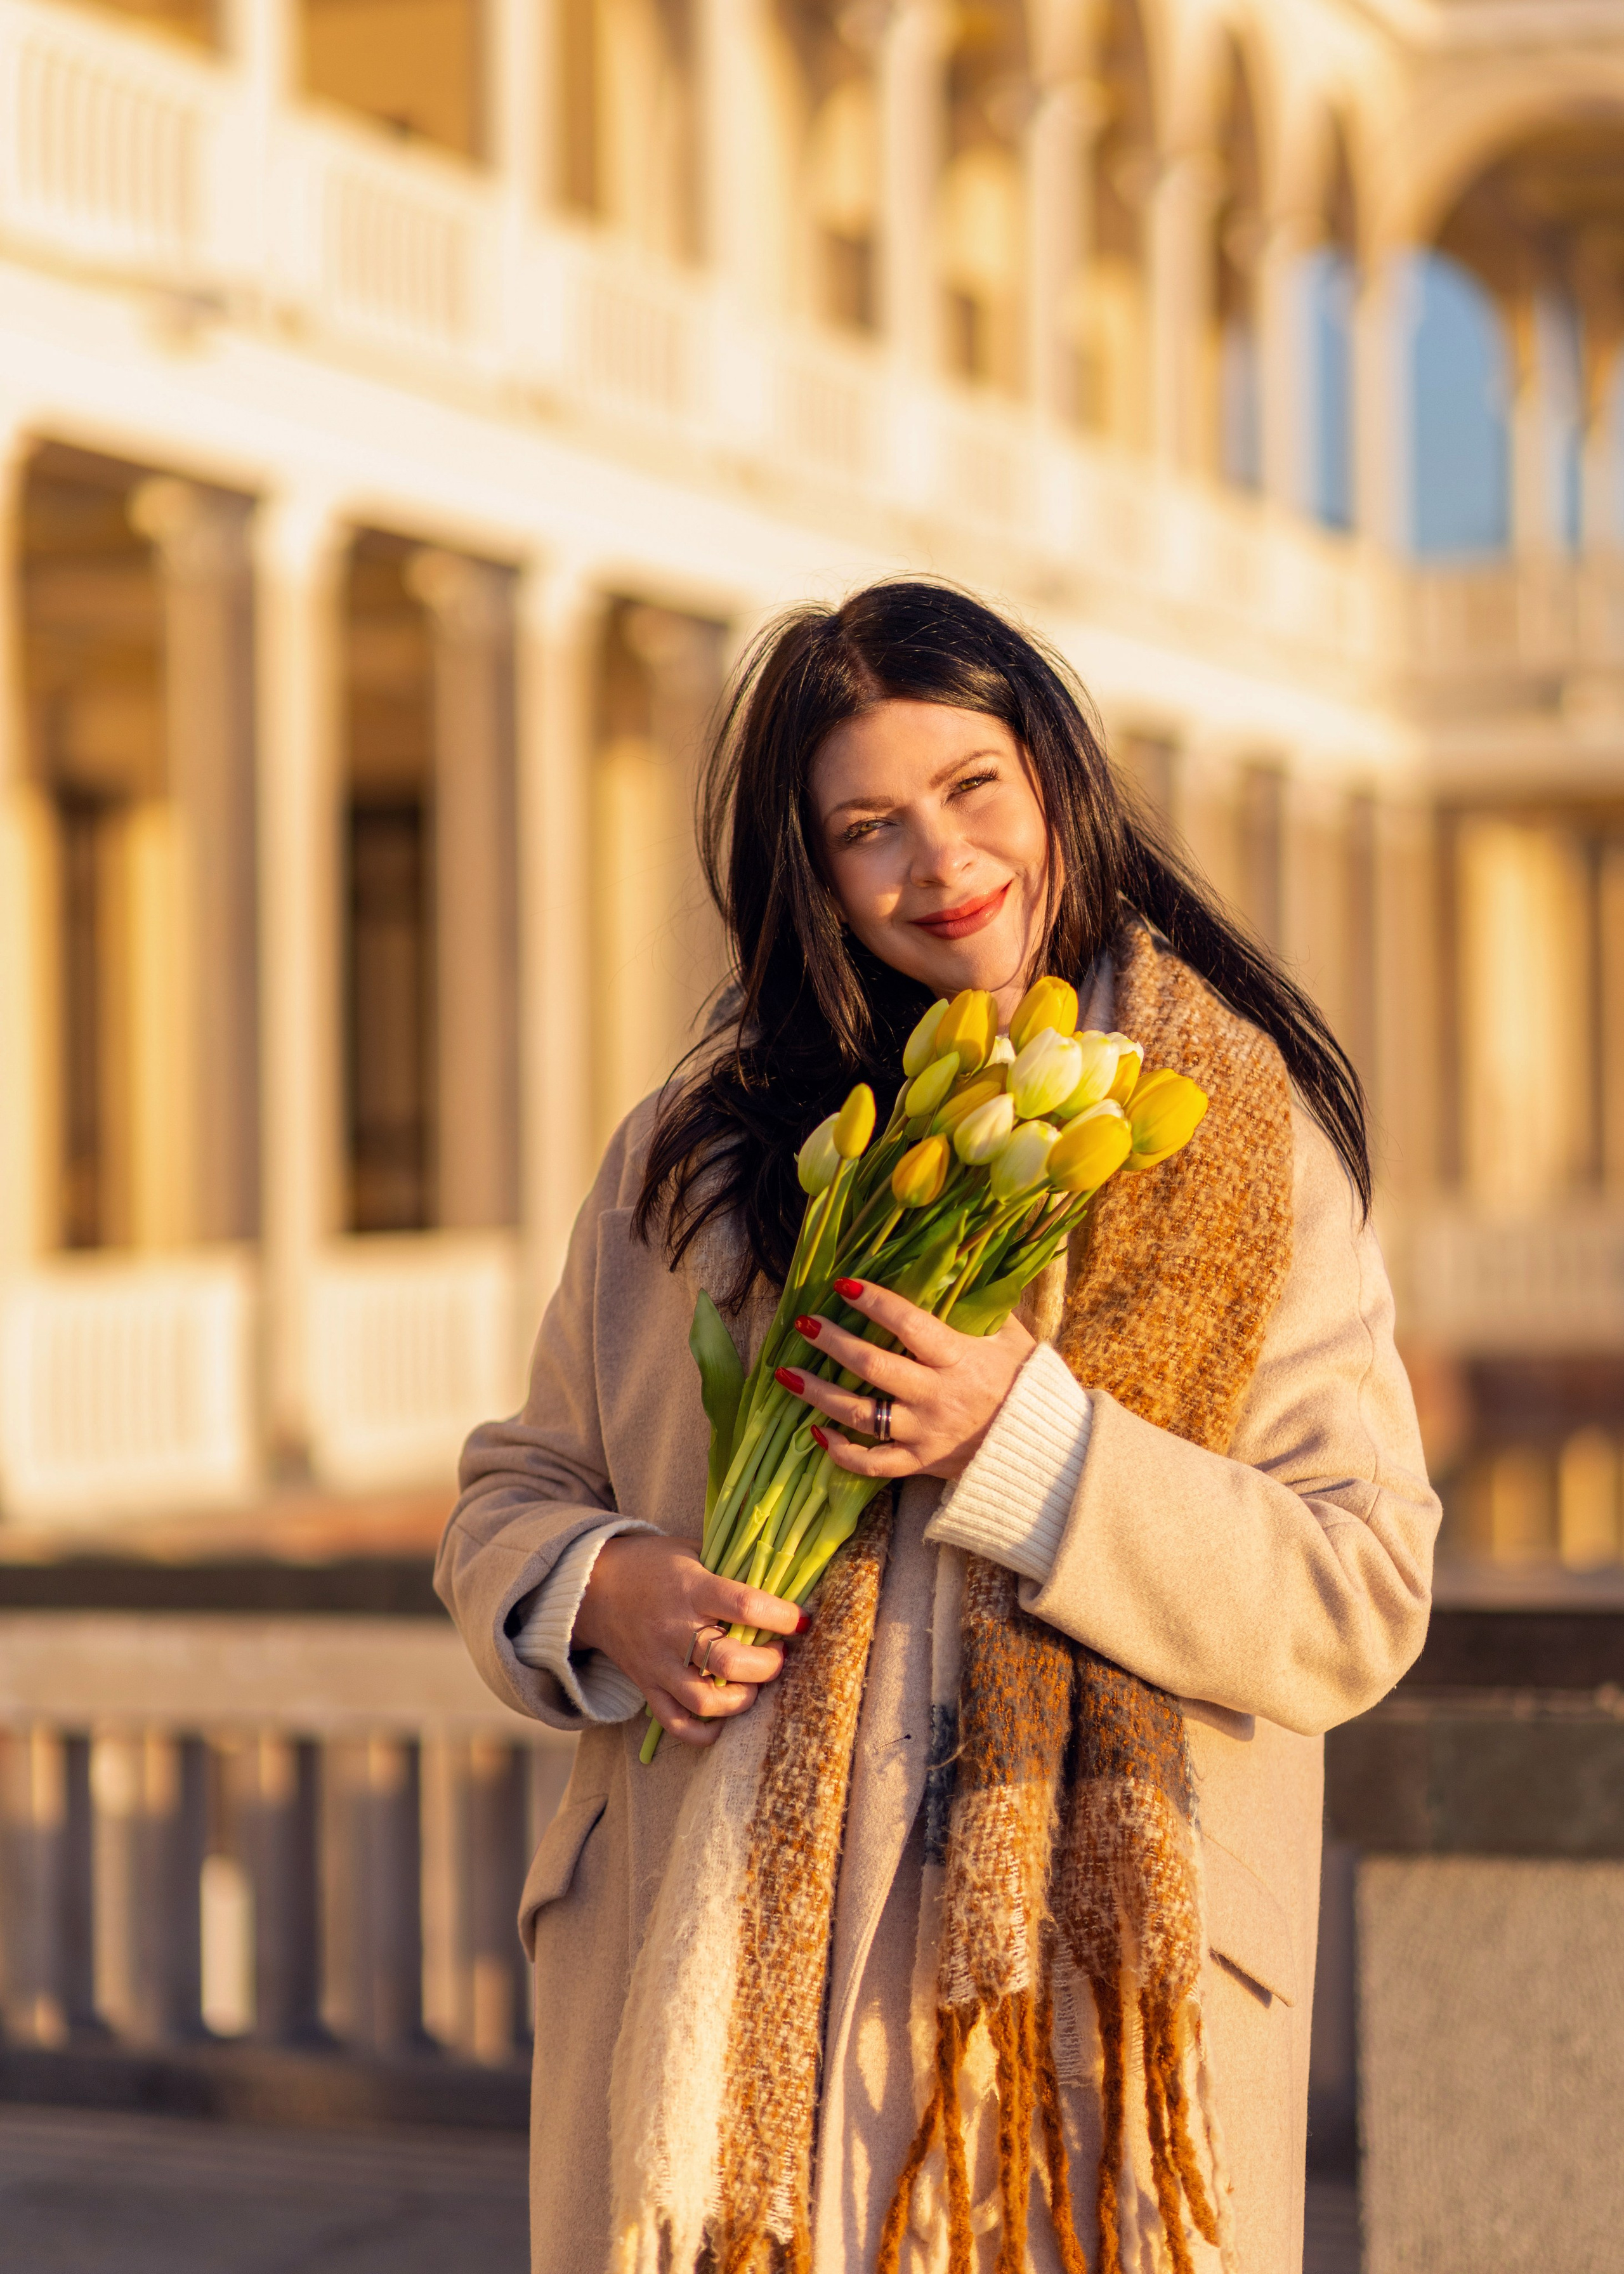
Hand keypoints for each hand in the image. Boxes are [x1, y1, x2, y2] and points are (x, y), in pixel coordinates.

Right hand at [573, 1532, 804, 1748]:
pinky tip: (725, 1718)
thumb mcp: (692, 1550)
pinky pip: (677, 1723)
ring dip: (743, 1699)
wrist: (592, 1587)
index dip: (783, 1616)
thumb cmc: (652, 1564)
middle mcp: (675, 1629)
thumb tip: (784, 1576)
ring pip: (706, 1701)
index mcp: (692, 1588)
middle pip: (730, 1661)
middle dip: (769, 1664)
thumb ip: (730, 1567)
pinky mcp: (648, 1687)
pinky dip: (705, 1732)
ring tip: (754, 1682)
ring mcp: (659, 1663)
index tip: (803, 1620)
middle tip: (780, 1653)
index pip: (746, 1606)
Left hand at [776, 1279, 1034, 1481]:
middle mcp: (936, 1396)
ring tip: (785, 1374)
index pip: (908, 1324)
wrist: (1045, 1449)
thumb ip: (981, 1305)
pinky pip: (873, 1464)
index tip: (843, 1285)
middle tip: (804, 1323)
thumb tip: (953, 1264)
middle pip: (872, 1366)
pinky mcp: (920, 1462)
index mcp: (958, 1359)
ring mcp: (924, 1433)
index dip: (874, 1302)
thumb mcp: (1012, 1337)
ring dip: (818, 1393)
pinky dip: (842, 1453)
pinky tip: (816, 1433)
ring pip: (860, 1414)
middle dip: (832, 1342)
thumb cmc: (1025, 1383)